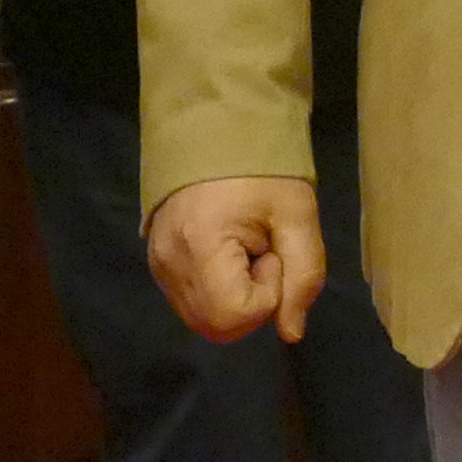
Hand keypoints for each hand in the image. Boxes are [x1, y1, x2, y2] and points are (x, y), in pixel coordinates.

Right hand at [147, 174, 325, 343]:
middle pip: (216, 327)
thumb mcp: (297, 215)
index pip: (234, 315)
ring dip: (235, 299)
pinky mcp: (158, 264)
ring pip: (204, 320)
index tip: (272, 252)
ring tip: (245, 251)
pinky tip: (228, 255)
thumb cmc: (262, 169)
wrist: (217, 129)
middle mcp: (168, 263)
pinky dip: (217, 293)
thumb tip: (291, 333)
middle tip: (261, 254)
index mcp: (199, 245)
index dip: (267, 294)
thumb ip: (303, 275)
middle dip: (252, 303)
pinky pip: (191, 302)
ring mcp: (158, 265)